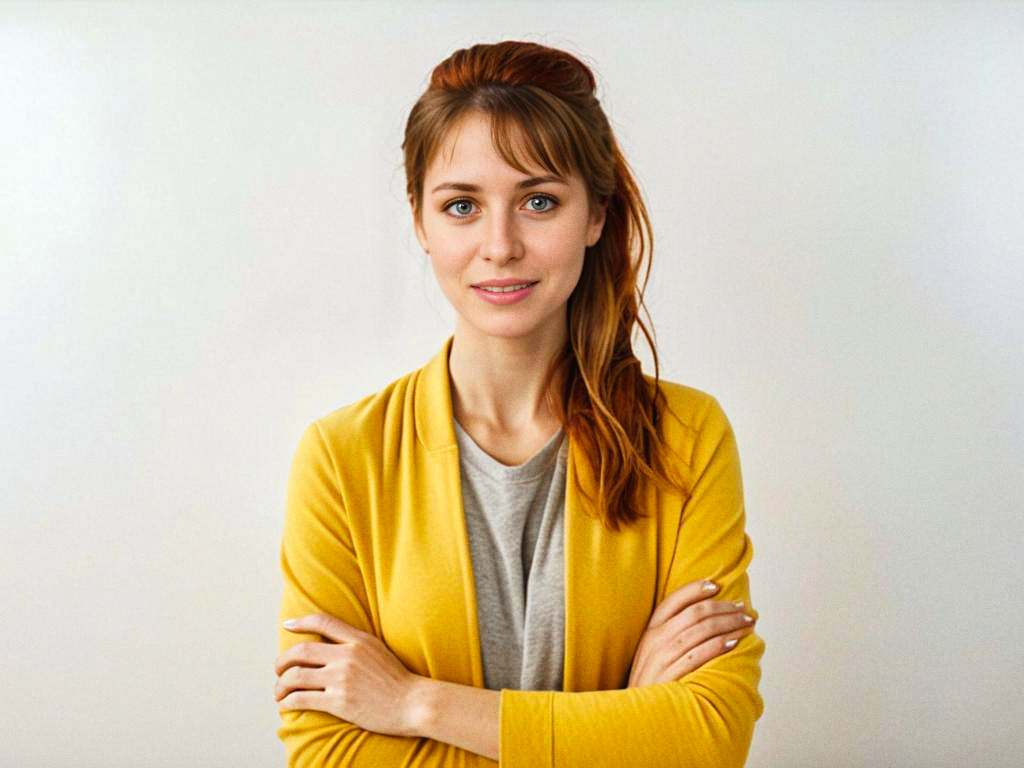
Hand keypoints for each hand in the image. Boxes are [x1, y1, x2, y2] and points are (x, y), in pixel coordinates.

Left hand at [274, 613, 424, 737]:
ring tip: (279, 691)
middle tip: (278, 670)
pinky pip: (302, 699)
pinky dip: (288, 702)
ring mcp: (342, 679)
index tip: (287, 625)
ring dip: (280, 685)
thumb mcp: (378, 650)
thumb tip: (330, 645)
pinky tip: (286, 705)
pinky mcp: (339, 701)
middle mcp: (348, 656)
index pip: (323, 622)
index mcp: (358, 640)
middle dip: (282, 661)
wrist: (413, 703)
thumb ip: (355, 644)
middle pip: (301, 651)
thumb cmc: (397, 680)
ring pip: (296, 676)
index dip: (301, 621)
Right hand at [627, 579, 756, 687]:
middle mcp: (656, 639)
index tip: (717, 585)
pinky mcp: (672, 675)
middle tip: (743, 609)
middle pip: (695, 614)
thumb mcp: (651, 651)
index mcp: (651, 629)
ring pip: (702, 631)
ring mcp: (663, 657)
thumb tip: (704, 617)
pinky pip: (699, 655)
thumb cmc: (650, 680)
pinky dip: (718, 646)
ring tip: (747, 624)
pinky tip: (734, 643)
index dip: (696, 589)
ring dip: (728, 624)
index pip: (674, 600)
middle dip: (723, 608)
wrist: (634, 713)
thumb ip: (670, 634)